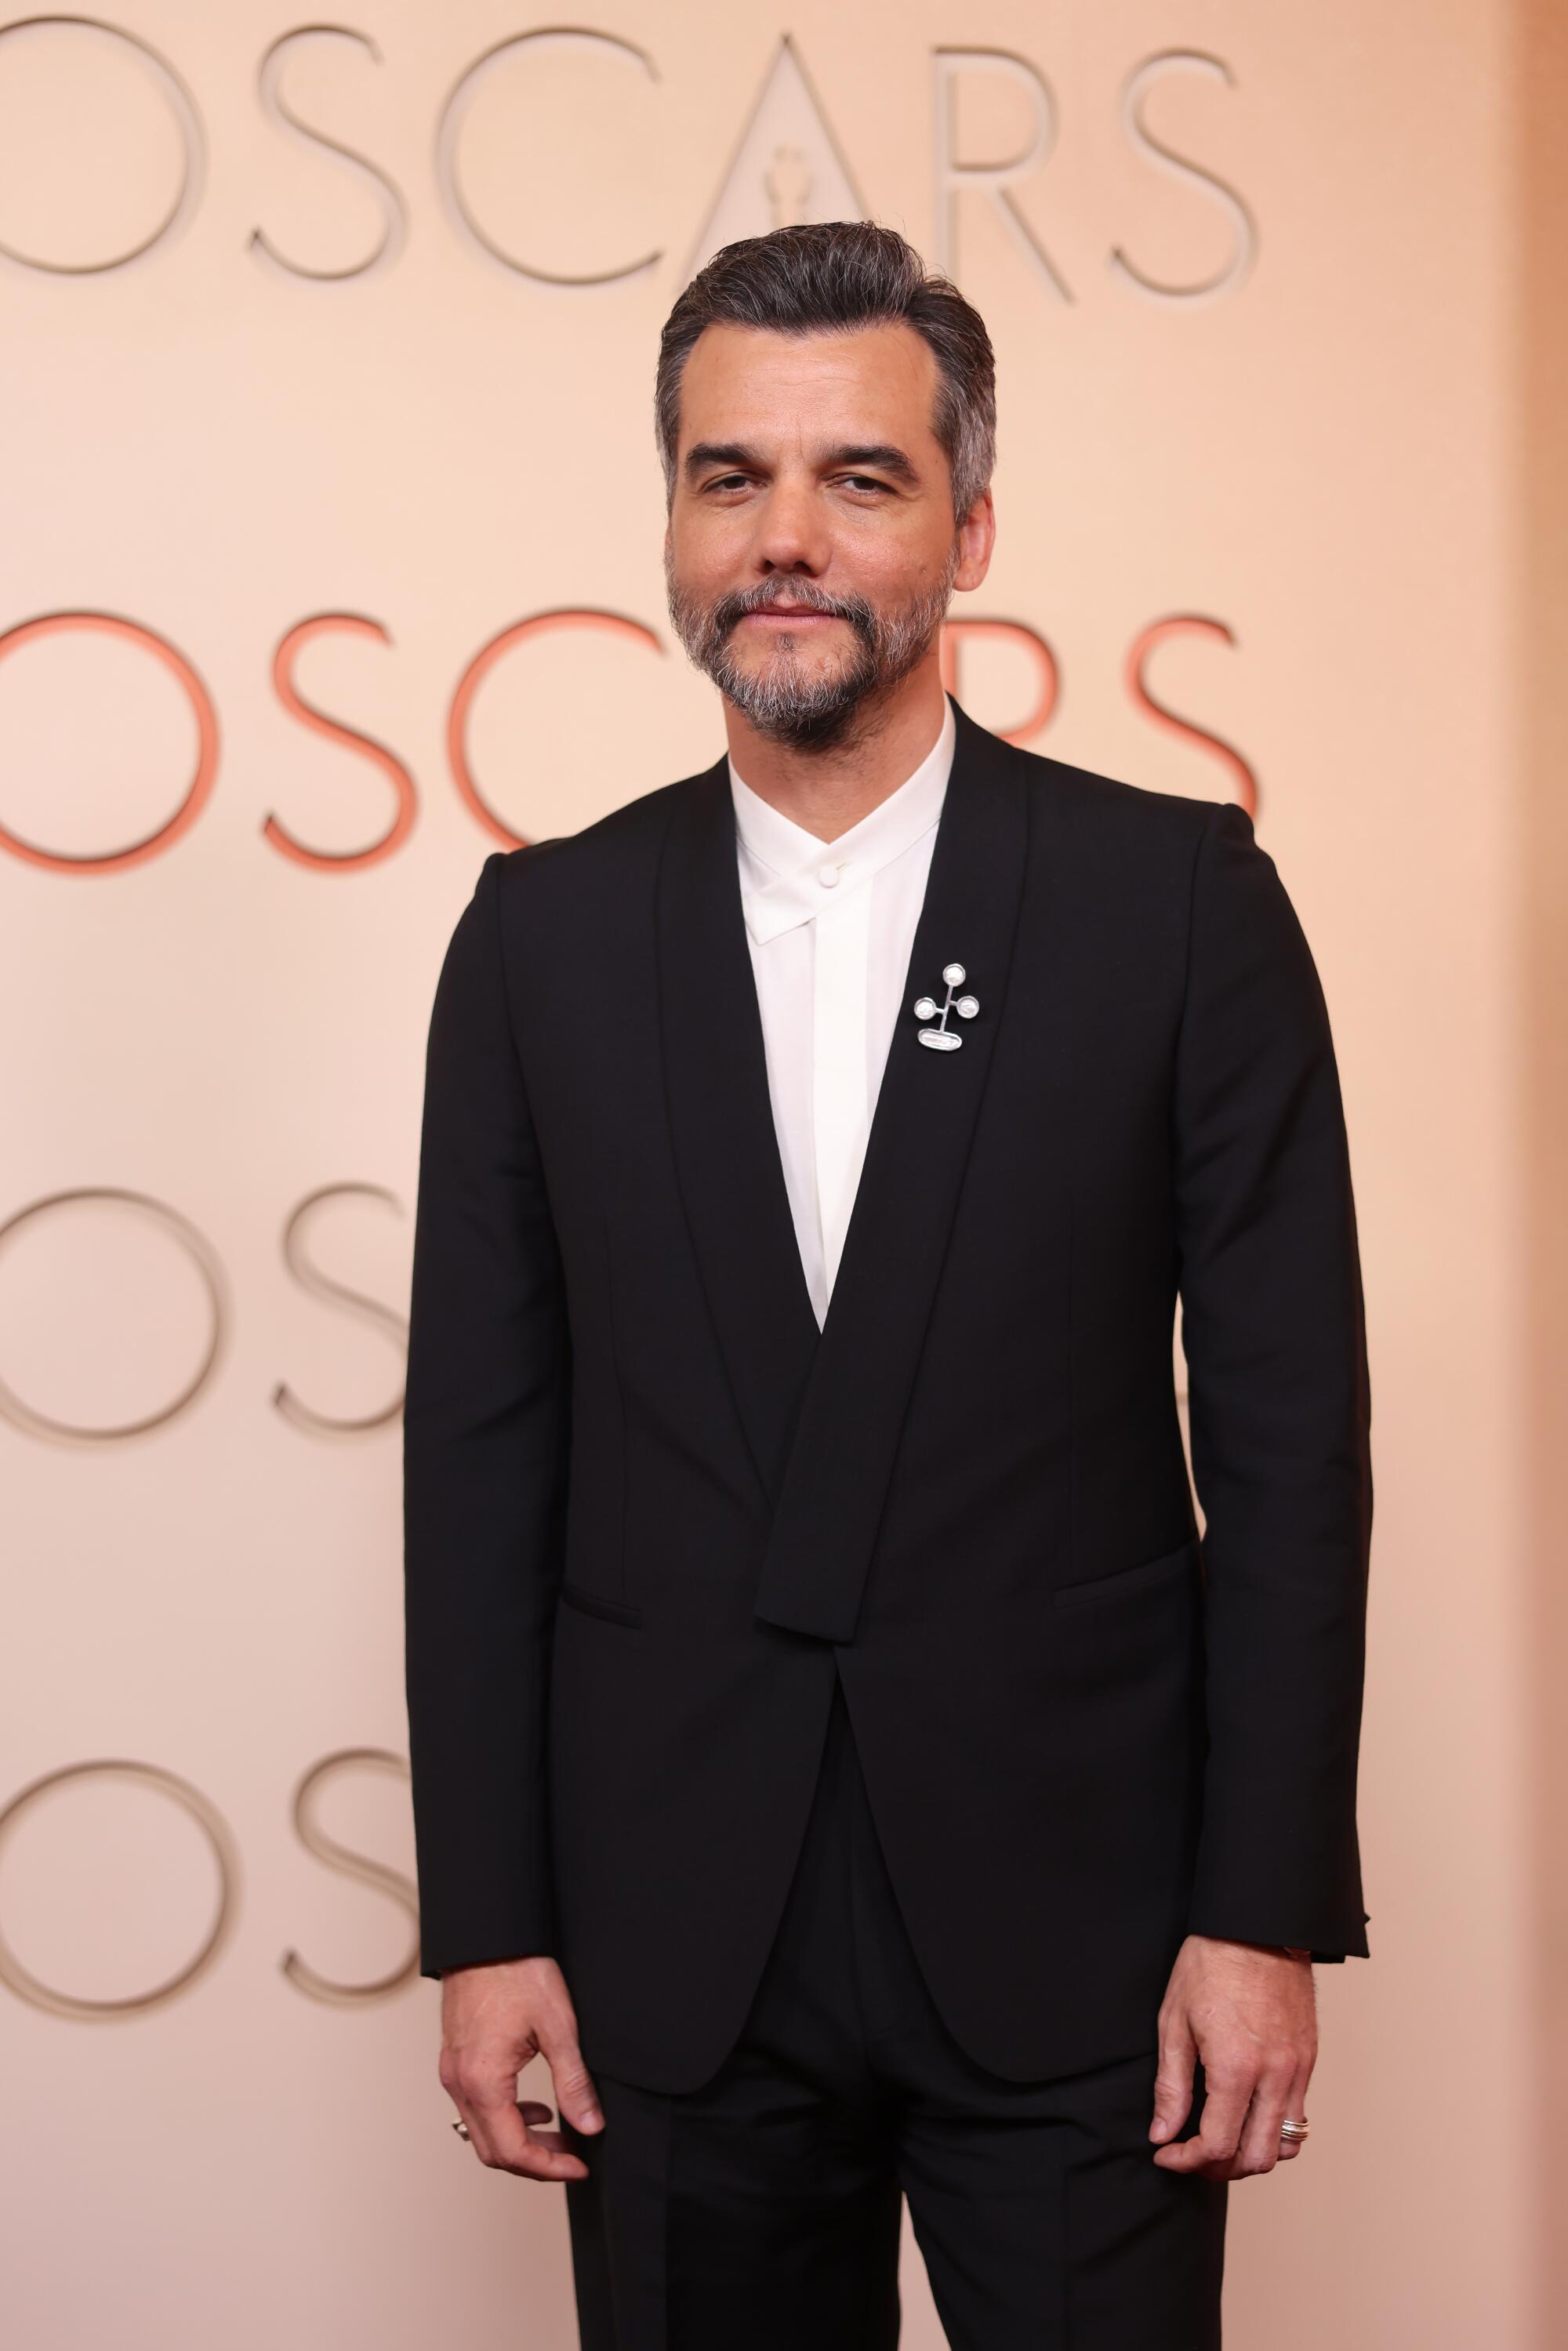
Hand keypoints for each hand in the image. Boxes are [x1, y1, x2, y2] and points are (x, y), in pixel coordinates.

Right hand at [438, 1954, 605, 2180]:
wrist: (487, 1934)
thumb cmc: (518, 1972)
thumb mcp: (557, 2027)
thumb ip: (573, 2082)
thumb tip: (590, 2125)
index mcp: (483, 2081)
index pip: (512, 2151)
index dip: (549, 2168)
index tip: (579, 2166)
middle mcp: (459, 2083)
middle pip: (493, 2151)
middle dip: (535, 2161)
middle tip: (572, 2155)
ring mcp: (453, 2071)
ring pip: (482, 2131)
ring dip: (520, 2140)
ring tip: (559, 2130)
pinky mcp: (455, 2059)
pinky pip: (476, 2107)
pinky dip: (506, 2116)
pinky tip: (534, 2103)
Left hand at [1148, 1934, 1315, 2179]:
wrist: (1257, 1925)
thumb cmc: (1210, 1965)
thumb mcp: (1174, 2021)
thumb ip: (1170, 2085)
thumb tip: (1162, 2134)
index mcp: (1236, 2068)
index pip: (1217, 2146)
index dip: (1186, 2161)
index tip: (1167, 2154)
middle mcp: (1274, 2076)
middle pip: (1256, 2158)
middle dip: (1219, 2168)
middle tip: (1191, 2152)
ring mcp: (1298, 2069)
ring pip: (1286, 2146)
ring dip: (1252, 2155)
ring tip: (1221, 2140)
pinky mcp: (1309, 2059)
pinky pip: (1300, 2116)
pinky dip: (1275, 2131)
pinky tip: (1247, 2115)